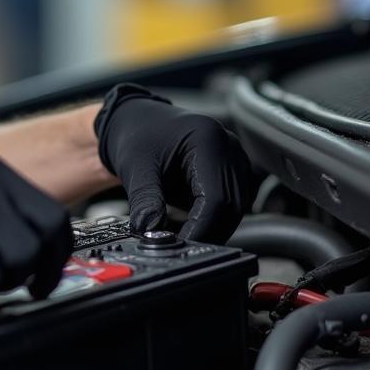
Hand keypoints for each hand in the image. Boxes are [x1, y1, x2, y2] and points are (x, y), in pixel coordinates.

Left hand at [93, 84, 252, 241]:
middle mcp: (230, 150)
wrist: (137, 121)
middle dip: (206, 232)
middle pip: (230, 208)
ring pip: (233, 211)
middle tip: (179, 247)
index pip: (216, 198)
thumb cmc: (137, 135)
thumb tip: (151, 233)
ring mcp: (234, 162)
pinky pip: (228, 206)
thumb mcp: (135, 167)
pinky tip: (189, 227)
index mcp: (209, 140)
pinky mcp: (230, 174)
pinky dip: (210, 220)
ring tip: (180, 238)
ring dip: (210, 229)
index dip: (200, 228)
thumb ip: (145, 200)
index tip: (181, 244)